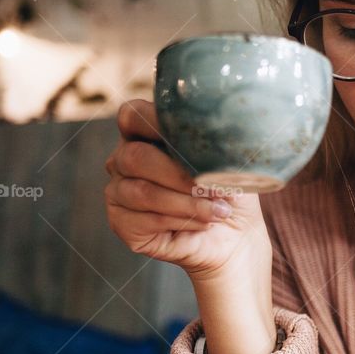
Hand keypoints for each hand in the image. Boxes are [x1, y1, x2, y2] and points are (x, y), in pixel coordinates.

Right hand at [104, 99, 272, 281]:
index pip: (133, 116)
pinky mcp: (121, 223)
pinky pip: (145, 220)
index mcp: (146, 136)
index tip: (190, 133)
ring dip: (186, 203)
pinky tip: (203, 223)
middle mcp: (125, 161)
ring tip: (217, 211)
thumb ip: (213, 142)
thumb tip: (215, 132)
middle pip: (134, 156)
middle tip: (212, 187)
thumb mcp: (228, 162)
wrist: (235, 236)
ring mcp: (119, 192)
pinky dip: (181, 222)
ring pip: (142, 192)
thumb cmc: (229, 192)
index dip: (154, 121)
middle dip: (178, 174)